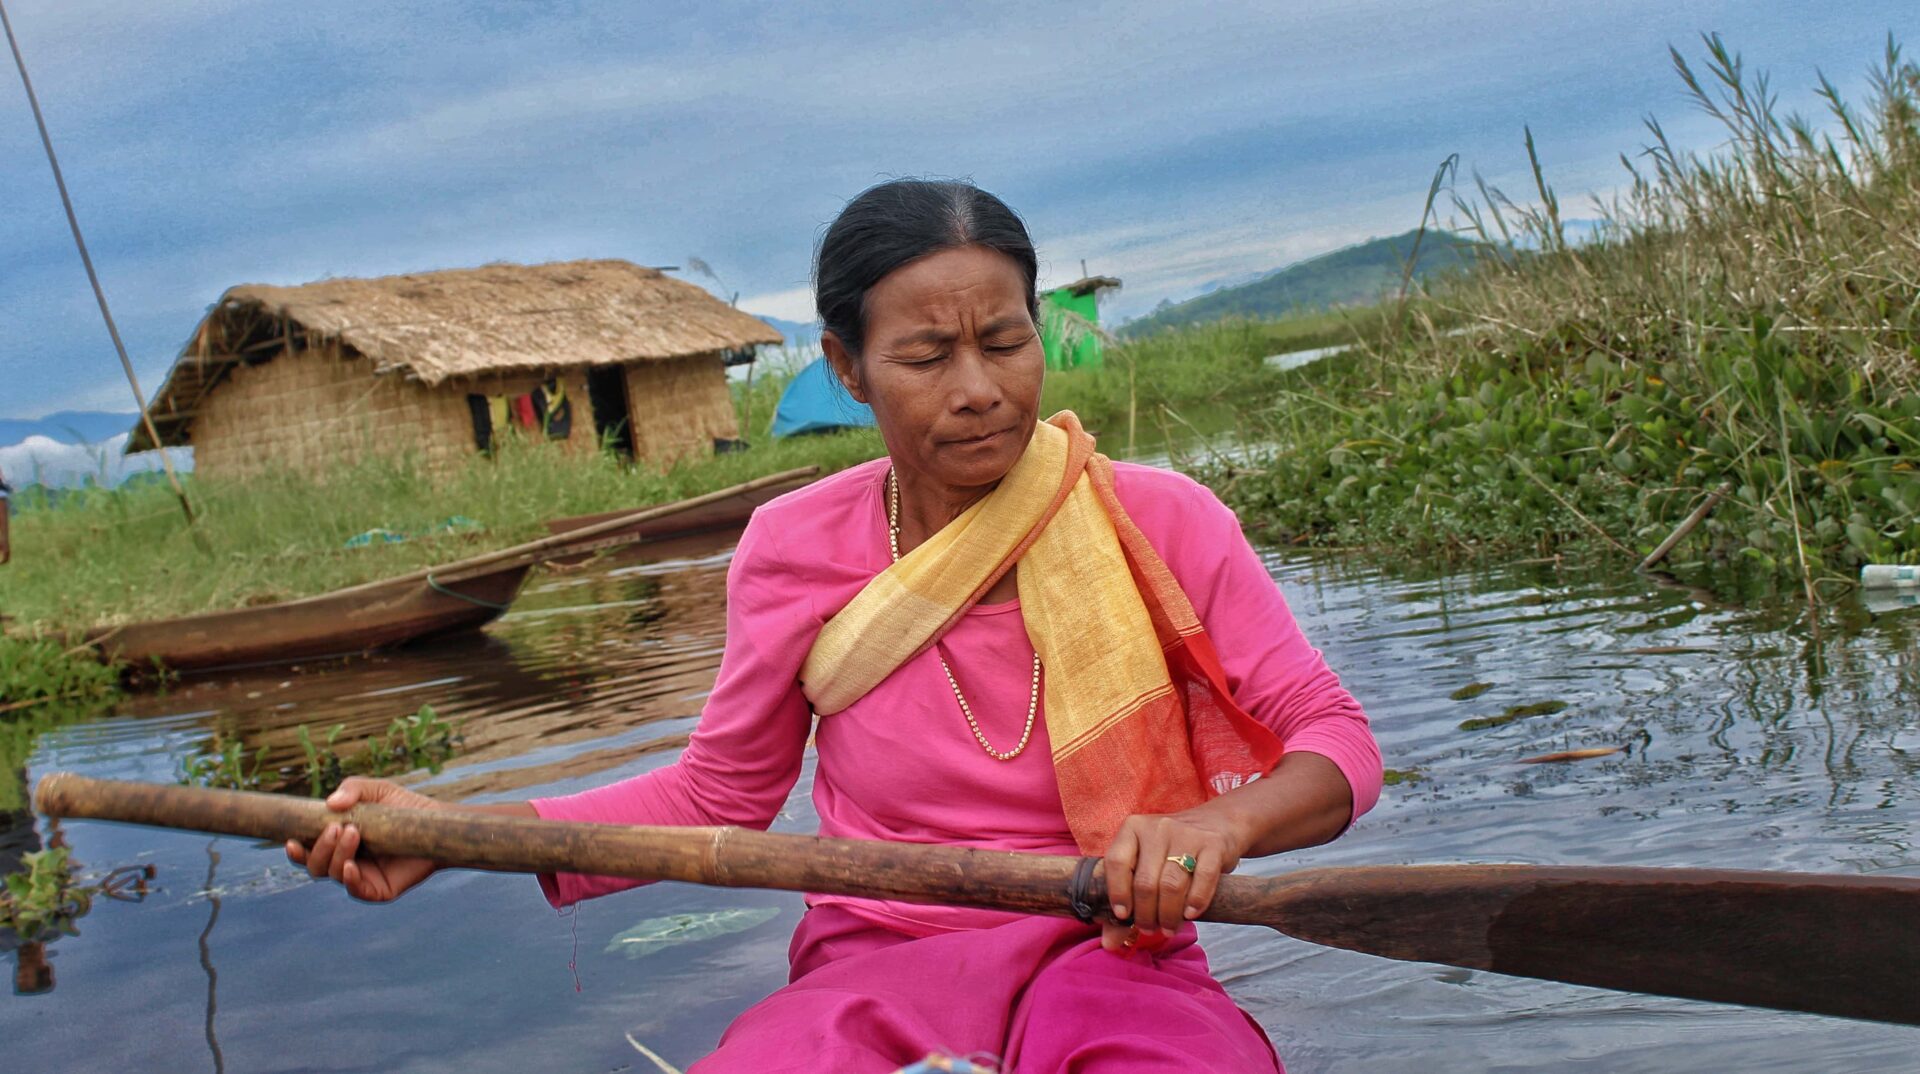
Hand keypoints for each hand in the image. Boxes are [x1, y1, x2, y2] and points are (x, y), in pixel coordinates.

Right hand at [285, 777, 440, 901]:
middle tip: (337, 828)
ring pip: (332, 874)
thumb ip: (353, 789)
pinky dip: (349, 880)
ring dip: (336, 855)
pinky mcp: (380, 889)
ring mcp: (362, 876)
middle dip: (319, 848)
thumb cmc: (403, 806)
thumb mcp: (377, 790)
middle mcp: (345, 861)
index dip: (296, 849)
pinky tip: (349, 866)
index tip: (290, 840)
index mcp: (338, 841)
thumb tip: (330, 803)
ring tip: (354, 833)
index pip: (307, 850)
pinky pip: (356, 891)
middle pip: (315, 865)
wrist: (438, 823)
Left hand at [1099, 807, 1247, 951]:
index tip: (1123, 916)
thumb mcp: (1145, 863)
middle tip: (1149, 929)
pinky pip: (1203, 879)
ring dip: (1169, 915)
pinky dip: (1196, 902)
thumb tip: (1110, 944)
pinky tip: (1190, 914)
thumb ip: (1126, 899)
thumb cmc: (1171, 849)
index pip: (1116, 862)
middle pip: (1145, 881)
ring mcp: (1186, 834)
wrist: (1216, 822)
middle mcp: (1157, 828)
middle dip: (1146, 914)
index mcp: (1133, 828)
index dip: (1118, 893)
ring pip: (1172, 884)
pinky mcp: (1213, 845)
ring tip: (1168, 928)